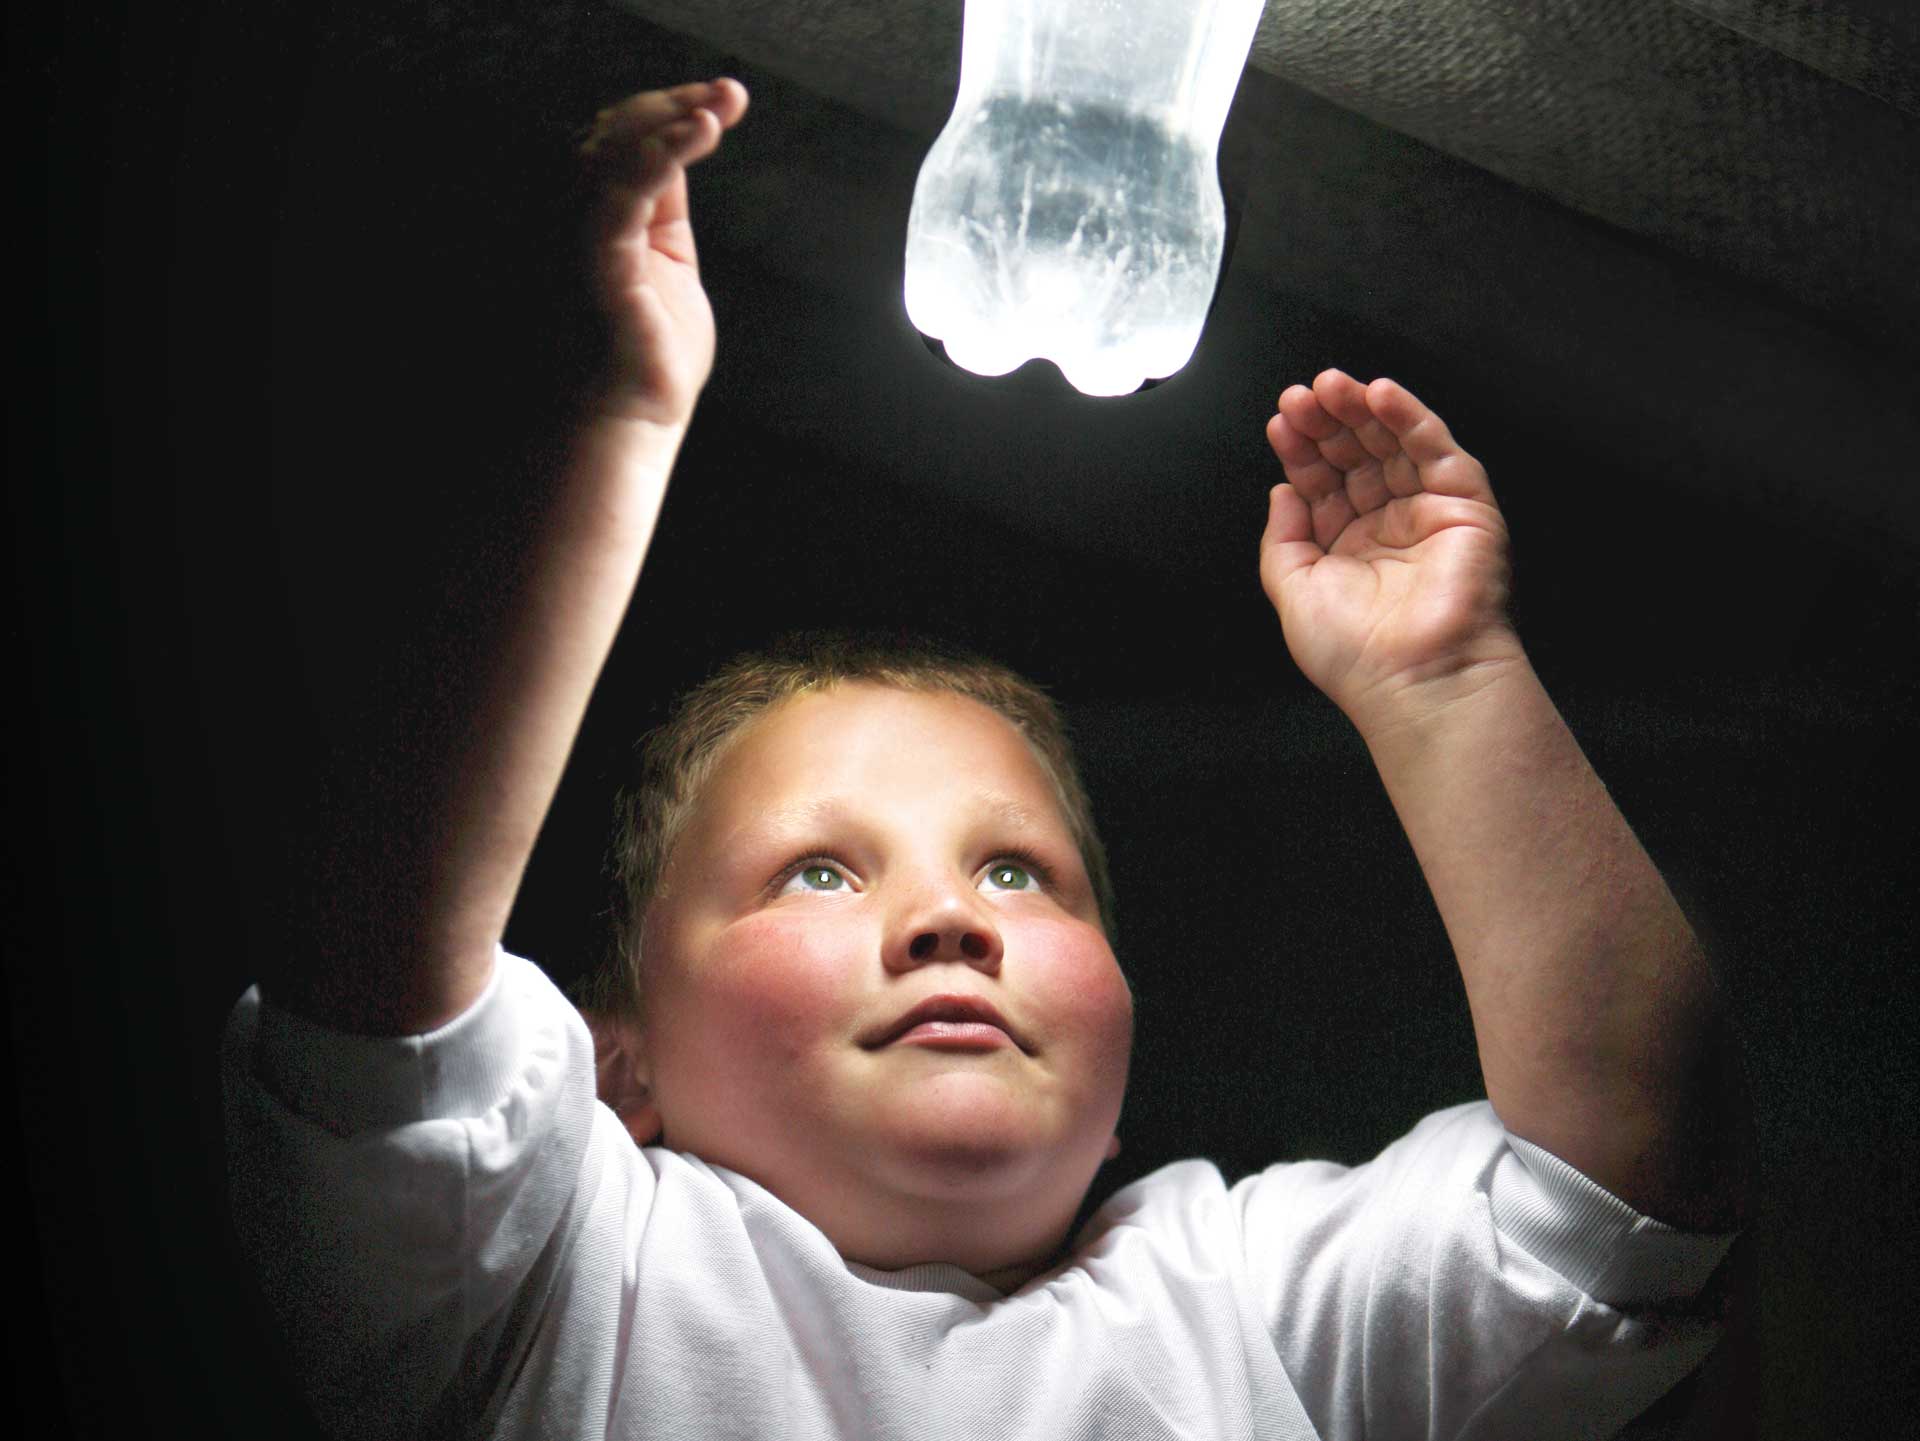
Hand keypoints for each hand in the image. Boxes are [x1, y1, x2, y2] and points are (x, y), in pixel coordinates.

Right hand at [577, 78, 749, 426]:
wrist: (635, 419)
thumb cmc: (649, 354)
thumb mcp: (668, 263)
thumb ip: (664, 211)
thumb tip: (679, 156)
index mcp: (598, 217)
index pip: (624, 141)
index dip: (671, 111)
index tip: (722, 98)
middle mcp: (577, 218)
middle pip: (616, 133)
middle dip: (676, 104)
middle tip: (729, 93)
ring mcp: (580, 238)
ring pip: (614, 151)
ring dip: (671, 121)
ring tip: (717, 108)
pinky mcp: (595, 261)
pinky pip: (622, 193)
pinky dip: (660, 155)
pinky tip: (697, 134)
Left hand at [1259, 370, 1521, 732]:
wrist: (1414, 681)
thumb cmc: (1357, 655)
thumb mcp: (1294, 592)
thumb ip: (1282, 539)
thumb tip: (1281, 491)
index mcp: (1347, 547)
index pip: (1322, 481)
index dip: (1302, 448)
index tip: (1282, 422)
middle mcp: (1386, 526)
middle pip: (1355, 455)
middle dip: (1327, 422)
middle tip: (1302, 395)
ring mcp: (1426, 512)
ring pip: (1393, 444)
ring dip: (1362, 409)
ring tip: (1330, 386)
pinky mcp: (1465, 505)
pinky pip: (1436, 449)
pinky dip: (1410, 417)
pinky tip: (1380, 395)